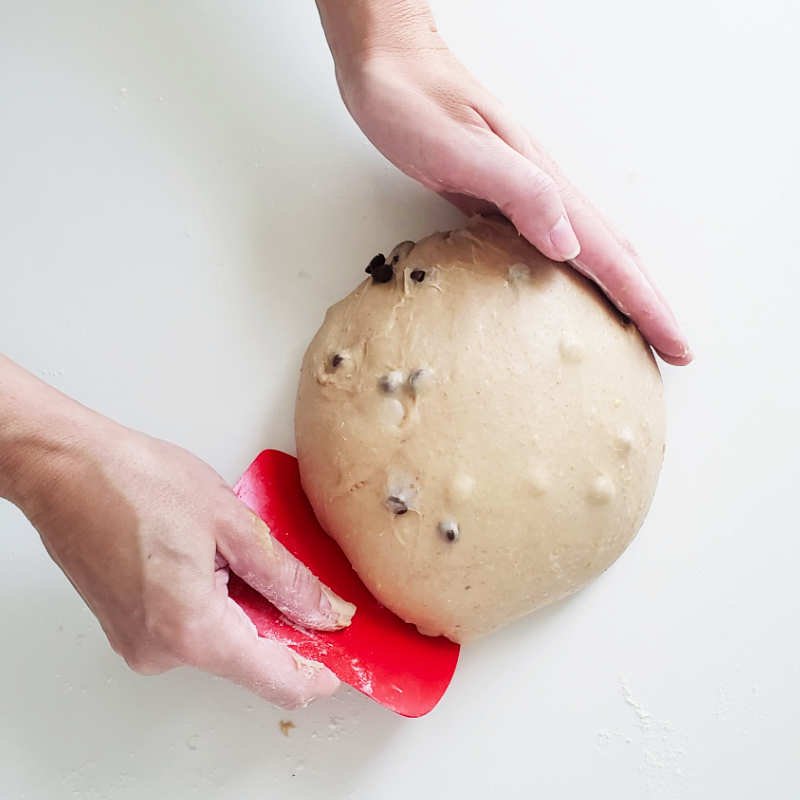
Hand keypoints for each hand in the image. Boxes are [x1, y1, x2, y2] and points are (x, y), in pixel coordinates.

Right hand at [2, 365, 354, 708]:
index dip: (318, 671)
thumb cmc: (135, 482)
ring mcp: (141, 645)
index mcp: (191, 629)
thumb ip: (285, 578)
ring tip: (239, 552)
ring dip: (249, 609)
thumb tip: (325, 612)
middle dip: (286, 627)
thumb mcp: (231, 522)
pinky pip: (194, 631)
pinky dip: (219, 606)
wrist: (66, 468)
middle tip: (306, 583)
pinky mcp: (131, 630)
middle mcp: (162, 651)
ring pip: (223, 642)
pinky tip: (215, 561)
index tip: (346, 654)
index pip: (276, 678)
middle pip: (251, 660)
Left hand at [326, 16, 690, 363]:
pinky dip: (573, 278)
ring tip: (634, 332)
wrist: (388, 65)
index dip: (646, 304)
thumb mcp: (460, 147)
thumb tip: (569, 244)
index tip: (677, 346)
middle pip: (611, 256)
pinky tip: (568, 293)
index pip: (610, 255)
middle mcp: (543, 190)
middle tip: (671, 350)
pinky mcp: (499, 198)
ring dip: (616, 294)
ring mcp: (524, 195)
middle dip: (646, 306)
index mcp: (542, 183)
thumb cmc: (413, 102)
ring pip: (586, 254)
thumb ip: (518, 190)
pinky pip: (549, 247)